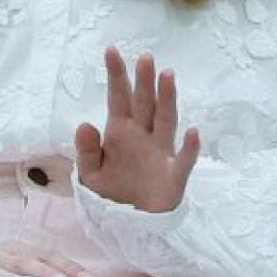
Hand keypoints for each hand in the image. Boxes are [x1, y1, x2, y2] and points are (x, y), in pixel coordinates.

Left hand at [75, 47, 199, 212]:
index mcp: (120, 131)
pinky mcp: (174, 175)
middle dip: (144, 80)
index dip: (116, 75)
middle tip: (145, 56)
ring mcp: (160, 152)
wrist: (130, 225)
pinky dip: (189, 147)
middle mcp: (142, 135)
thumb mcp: (90, 174)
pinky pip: (184, 159)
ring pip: (165, 120)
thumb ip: (86, 150)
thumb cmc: (111, 193)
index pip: (118, 98)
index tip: (111, 50)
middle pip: (144, 102)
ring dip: (167, 99)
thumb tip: (84, 124)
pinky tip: (193, 132)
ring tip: (168, 76)